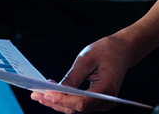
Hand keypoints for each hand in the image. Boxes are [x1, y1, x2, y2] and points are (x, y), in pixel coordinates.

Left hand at [30, 0, 158, 112]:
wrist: (123, 50)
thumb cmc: (108, 51)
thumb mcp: (86, 58)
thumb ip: (72, 76)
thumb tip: (56, 90)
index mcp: (107, 91)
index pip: (81, 103)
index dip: (62, 100)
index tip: (46, 94)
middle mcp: (105, 102)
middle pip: (75, 109)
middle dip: (54, 102)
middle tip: (35, 94)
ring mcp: (101, 103)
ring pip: (75, 108)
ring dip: (56, 102)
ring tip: (38, 93)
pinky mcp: (96, 101)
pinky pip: (77, 104)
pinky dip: (63, 99)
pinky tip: (51, 91)